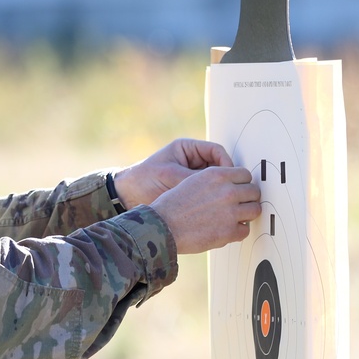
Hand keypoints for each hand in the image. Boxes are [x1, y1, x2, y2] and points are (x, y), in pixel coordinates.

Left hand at [112, 138, 233, 207]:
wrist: (126, 195)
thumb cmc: (143, 179)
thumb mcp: (169, 176)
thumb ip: (192, 178)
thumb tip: (217, 186)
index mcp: (188, 149)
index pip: (217, 152)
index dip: (226, 164)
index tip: (228, 178)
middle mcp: (193, 160)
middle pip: (220, 167)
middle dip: (227, 180)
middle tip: (232, 193)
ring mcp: (193, 176)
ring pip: (217, 182)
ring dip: (221, 191)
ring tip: (224, 202)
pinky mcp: (191, 191)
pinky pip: (208, 193)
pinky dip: (213, 200)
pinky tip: (215, 209)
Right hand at [149, 166, 260, 253]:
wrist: (162, 226)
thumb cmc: (172, 205)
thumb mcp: (191, 181)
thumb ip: (214, 182)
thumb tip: (231, 186)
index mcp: (216, 175)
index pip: (245, 174)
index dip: (242, 182)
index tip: (238, 189)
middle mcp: (226, 191)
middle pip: (254, 191)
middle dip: (247, 198)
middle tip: (238, 204)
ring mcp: (230, 212)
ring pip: (255, 210)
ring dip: (246, 214)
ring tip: (234, 218)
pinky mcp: (229, 232)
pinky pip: (246, 230)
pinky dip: (238, 231)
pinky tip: (226, 229)